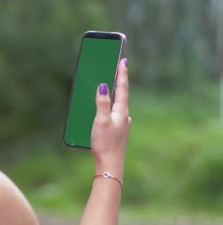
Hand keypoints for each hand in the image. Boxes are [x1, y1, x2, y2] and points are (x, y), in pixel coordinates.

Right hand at [91, 58, 130, 178]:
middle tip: (117, 67)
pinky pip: (113, 112)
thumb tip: (104, 86)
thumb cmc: (105, 143)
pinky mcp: (117, 130)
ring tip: (109, 84)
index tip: (123, 59)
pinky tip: (103, 107)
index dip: (122, 73)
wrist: (110, 165)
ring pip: (117, 103)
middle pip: (121, 94)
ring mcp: (121, 124)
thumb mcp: (101, 121)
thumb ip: (102, 102)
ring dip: (114, 93)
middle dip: (118, 80)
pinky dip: (109, 105)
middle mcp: (124, 116)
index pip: (123, 88)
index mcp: (121, 112)